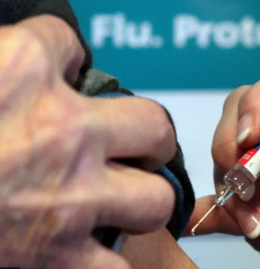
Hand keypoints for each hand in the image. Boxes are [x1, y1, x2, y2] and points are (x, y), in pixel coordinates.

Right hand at [0, 15, 175, 267]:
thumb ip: (0, 61)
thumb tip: (29, 53)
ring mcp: (68, 201)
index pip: (66, 45)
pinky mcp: (54, 262)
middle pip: (152, 124)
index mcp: (18, 71)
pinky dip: (108, 263)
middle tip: (130, 145)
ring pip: (155, 198)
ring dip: (142, 200)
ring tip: (122, 200)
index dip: (61, 60)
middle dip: (145, 135)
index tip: (56, 74)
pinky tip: (93, 252)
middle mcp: (60, 133)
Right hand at [187, 63, 259, 268]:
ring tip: (253, 222)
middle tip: (243, 181)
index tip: (251, 132)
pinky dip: (209, 210)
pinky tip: (205, 222)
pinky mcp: (259, 211)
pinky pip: (223, 202)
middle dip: (234, 142)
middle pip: (248, 112)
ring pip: (229, 157)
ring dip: (229, 186)